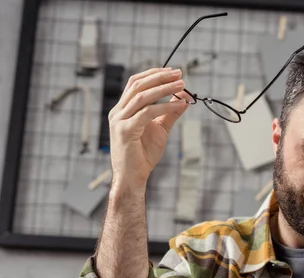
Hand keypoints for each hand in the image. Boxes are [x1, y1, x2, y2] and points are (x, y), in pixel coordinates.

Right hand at [108, 67, 189, 189]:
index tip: (172, 71)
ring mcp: (119, 121)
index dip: (153, 74)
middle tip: (179, 74)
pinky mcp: (126, 131)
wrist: (132, 178)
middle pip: (138, 85)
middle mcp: (117, 112)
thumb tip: (184, 99)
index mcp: (122, 110)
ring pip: (142, 96)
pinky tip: (178, 105)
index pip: (135, 83)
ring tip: (181, 85)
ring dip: (164, 88)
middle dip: (160, 77)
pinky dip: (164, 107)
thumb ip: (170, 114)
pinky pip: (147, 113)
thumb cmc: (143, 155)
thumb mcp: (160, 130)